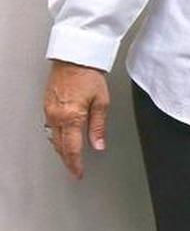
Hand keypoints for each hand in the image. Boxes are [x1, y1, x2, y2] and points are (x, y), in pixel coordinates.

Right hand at [43, 61, 109, 178]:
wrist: (74, 57)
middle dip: (67, 159)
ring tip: (70, 157)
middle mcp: (56, 115)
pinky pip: (49, 126)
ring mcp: (49, 110)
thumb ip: (98, 127)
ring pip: (52, 137)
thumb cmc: (89, 75)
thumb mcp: (101, 102)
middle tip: (74, 168)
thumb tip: (98, 145)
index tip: (78, 173)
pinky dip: (56, 136)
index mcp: (71, 117)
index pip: (72, 149)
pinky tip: (62, 138)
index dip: (75, 164)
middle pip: (59, 146)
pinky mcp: (47, 104)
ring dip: (60, 149)